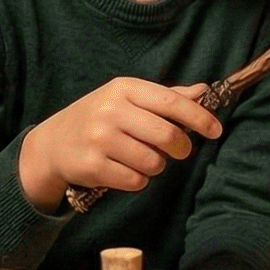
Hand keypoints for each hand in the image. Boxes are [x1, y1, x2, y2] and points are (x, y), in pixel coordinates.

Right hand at [18, 79, 221, 213]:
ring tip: (142, 158)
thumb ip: (167, 96)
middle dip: (181, 148)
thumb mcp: (128, 99)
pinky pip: (136, 180)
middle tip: (178, 150)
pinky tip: (124, 169)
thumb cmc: (99, 118)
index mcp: (124, 89)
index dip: (199, 117)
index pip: (171, 102)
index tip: (216, 130)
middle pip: (168, 135)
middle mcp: (111, 111)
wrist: (53, 144)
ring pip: (154, 162)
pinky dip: (138, 180)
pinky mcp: (93, 166)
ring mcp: (100, 139)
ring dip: (156, 166)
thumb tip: (205, 90)